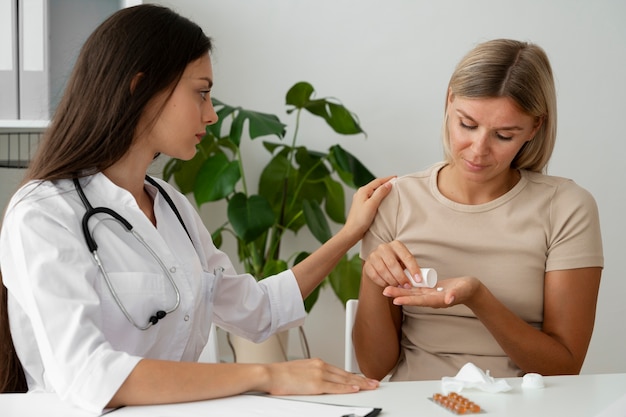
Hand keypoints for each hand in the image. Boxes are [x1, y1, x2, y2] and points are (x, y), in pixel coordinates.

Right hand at [261, 358, 378, 394]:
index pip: (340, 370)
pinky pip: (335, 387)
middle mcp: (320, 366)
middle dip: (362, 379)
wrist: (270, 373)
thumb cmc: (281, 374)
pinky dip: (347, 388)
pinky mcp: (316, 384)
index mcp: (317, 363)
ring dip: (360, 383)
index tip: (363, 378)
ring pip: (344, 380)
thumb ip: (312, 375)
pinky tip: (356, 389)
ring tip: (371, 385)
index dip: (354, 375)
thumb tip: (318, 382)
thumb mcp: (300, 371)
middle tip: (374, 381)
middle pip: (346, 374)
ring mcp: (319, 374)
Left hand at [343, 176, 394, 238]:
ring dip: (382, 189)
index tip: (396, 177)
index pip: (377, 181)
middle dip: (385, 183)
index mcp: (363, 191)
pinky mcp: (362, 206)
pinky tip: (382, 199)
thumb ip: (380, 193)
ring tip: (390, 189)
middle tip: (395, 182)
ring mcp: (360, 200)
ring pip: (374, 191)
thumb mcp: (372, 204)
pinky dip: (379, 196)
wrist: (352, 232)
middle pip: (375, 185)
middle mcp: (361, 193)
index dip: (387, 179)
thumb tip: (388, 184)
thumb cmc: (360, 219)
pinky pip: (372, 197)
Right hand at [362, 240, 421, 287]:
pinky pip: (375, 275)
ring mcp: (374, 255)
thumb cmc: (396, 262)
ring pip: (383, 270)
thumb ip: (412, 268)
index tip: (418, 280)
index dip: (413, 269)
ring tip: (398, 286)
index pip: (407, 257)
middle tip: (407, 286)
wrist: (379, 262)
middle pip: (393, 264)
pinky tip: (388, 285)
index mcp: (397, 245)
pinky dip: (383, 282)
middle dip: (401, 277)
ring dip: (392, 281)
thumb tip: (424, 280)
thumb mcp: (404, 261)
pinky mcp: (367, 264)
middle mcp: (384, 248)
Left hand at [382, 276, 482, 307]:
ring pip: (412, 293)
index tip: (396, 301)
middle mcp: (431, 299)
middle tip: (384, 292)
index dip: (408, 300)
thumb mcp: (463, 290)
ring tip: (386, 288)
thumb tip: (448, 299)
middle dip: (399, 295)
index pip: (420, 300)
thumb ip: (456, 294)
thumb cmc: (468, 289)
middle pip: (413, 297)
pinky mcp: (430, 290)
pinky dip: (407, 287)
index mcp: (438, 300)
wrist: (471, 290)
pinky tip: (398, 283)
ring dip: (400, 291)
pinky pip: (416, 289)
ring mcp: (430, 295)